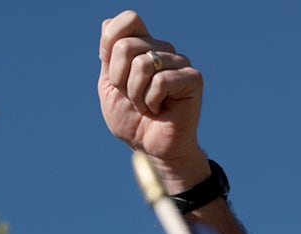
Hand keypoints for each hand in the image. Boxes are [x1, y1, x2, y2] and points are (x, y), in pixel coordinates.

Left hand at [98, 10, 209, 189]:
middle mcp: (163, 50)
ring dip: (135, 94)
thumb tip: (107, 23)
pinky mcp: (193, 79)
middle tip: (131, 97)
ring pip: (142, 65)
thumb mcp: (109, 87)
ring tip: (146, 105)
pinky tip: (159, 109)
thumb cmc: (131, 119)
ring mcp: (180, 63)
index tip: (112, 73)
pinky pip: (160, 81)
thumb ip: (108, 57)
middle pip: (126, 46)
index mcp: (143, 48)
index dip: (110, 43)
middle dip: (119, 80)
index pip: (128, 20)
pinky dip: (150, 101)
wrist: (149, 148)